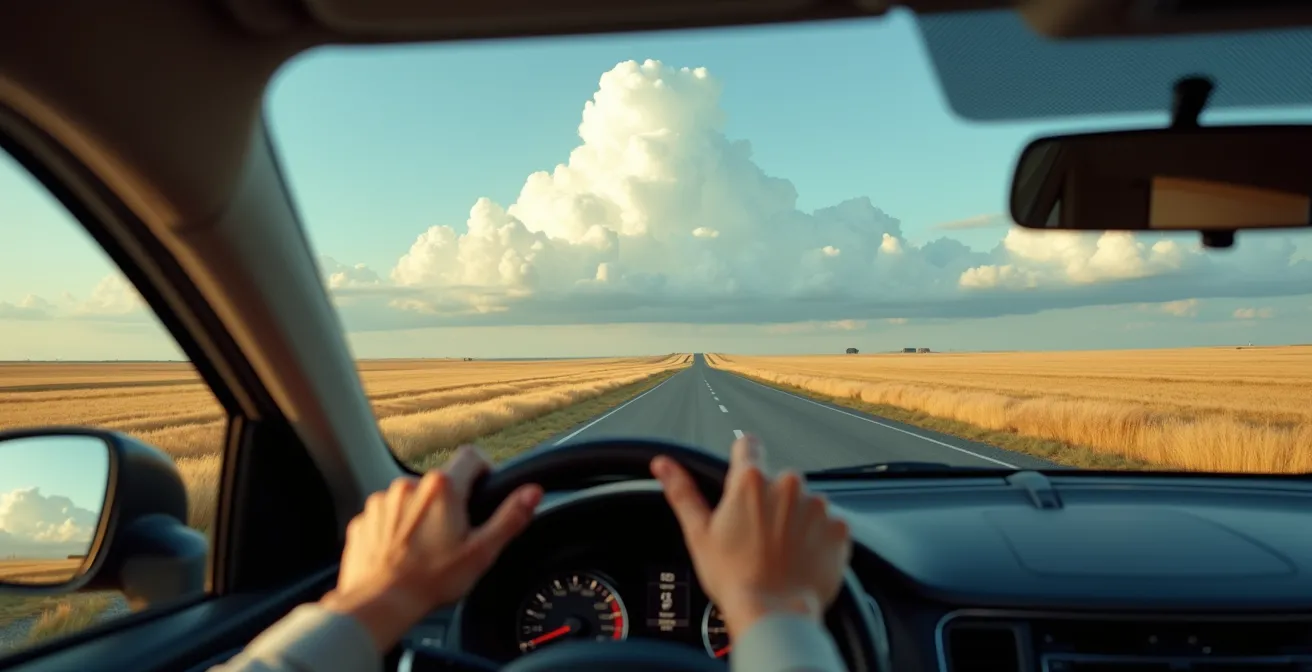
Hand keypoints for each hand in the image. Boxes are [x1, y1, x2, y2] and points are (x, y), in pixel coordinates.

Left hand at [320, 445, 542, 650]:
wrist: (380, 603)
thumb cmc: (431, 580)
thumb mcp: (481, 552)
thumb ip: (510, 517)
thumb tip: (533, 492)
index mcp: (443, 488)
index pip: (472, 457)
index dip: (483, 471)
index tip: (482, 493)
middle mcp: (409, 485)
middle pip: (441, 482)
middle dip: (450, 502)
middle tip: (453, 536)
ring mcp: (382, 501)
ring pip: (412, 498)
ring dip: (421, 514)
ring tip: (425, 548)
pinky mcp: (363, 518)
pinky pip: (387, 515)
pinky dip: (396, 528)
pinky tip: (402, 553)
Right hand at [651, 434, 850, 639]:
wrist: (774, 614)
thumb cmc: (733, 577)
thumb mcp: (699, 534)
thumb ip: (682, 492)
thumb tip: (662, 463)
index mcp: (751, 481)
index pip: (748, 445)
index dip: (743, 460)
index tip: (742, 481)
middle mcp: (788, 484)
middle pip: (778, 480)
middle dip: (770, 501)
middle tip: (758, 535)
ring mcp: (818, 506)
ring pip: (805, 502)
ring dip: (796, 519)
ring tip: (781, 551)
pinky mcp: (839, 528)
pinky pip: (828, 524)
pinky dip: (818, 537)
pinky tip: (801, 558)